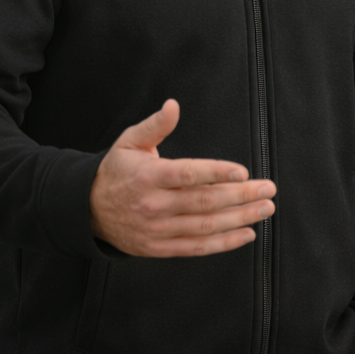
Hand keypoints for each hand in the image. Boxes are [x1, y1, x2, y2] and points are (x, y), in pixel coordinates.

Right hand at [89, 99, 275, 256]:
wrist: (86, 211)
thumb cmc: (116, 172)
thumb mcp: (129, 142)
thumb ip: (155, 126)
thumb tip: (173, 105)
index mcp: (148, 176)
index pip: (188, 174)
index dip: (217, 173)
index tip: (243, 173)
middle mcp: (153, 204)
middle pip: (204, 201)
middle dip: (241, 196)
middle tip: (268, 189)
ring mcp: (157, 229)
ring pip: (205, 226)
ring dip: (240, 219)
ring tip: (265, 209)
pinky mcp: (159, 248)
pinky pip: (197, 248)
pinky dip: (224, 243)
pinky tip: (247, 233)